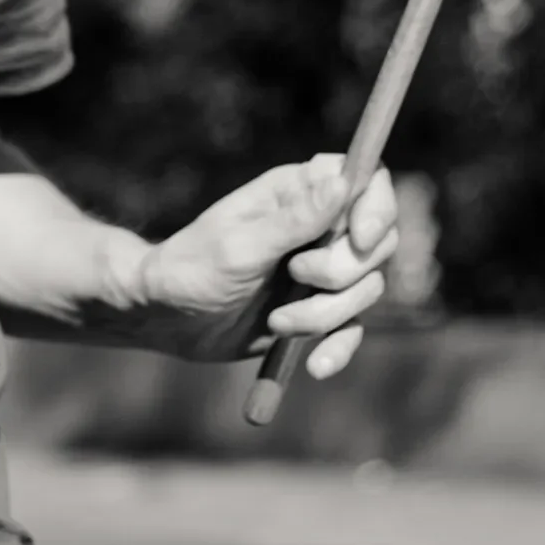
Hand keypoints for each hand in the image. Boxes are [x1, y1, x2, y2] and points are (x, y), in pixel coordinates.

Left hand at [138, 153, 396, 371]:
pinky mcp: (318, 310)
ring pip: (366, 289)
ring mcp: (321, 270)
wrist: (167, 320)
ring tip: (276, 323)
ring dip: (327, 314)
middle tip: (296, 276)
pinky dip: (338, 348)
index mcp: (297, 191)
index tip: (360, 238)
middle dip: (343, 270)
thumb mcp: (240, 247)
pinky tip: (316, 366)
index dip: (377, 206)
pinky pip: (351, 329)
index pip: (367, 179)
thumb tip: (343, 182)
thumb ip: (294, 220)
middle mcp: (317, 226)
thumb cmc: (191, 269)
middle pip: (377, 241)